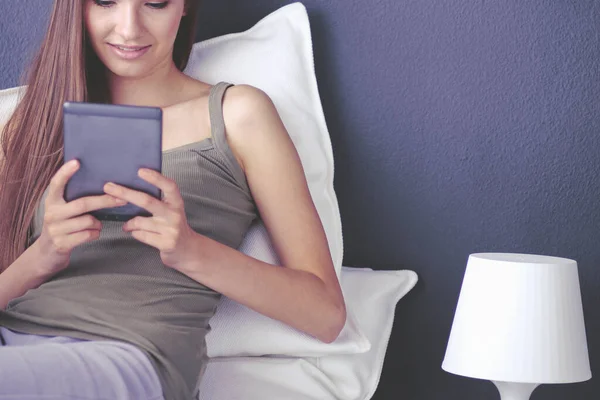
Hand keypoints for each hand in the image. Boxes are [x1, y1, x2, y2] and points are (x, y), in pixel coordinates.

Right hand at [38, 159, 126, 273]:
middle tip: (122, 199)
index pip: (56, 184)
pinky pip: (88, 235)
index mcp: (52, 201)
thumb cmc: (63, 227)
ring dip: (98, 223)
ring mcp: (55, 229)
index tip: (77, 162)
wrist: (47, 254)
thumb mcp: (63, 211)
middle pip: (82, 204)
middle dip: (105, 201)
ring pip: (88, 221)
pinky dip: (95, 233)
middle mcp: (51, 213)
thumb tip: (104, 186)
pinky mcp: (61, 243)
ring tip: (96, 224)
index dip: (65, 173)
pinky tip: (92, 233)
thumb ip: (75, 199)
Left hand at [103, 168, 198, 269]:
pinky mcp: (165, 243)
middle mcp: (175, 214)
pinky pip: (140, 234)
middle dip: (125, 193)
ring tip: (127, 225)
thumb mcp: (171, 209)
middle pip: (147, 201)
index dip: (155, 178)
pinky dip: (134, 233)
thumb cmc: (173, 225)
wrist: (187, 249)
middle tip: (108, 187)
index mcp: (177, 203)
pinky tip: (137, 233)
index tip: (140, 171)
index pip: (169, 186)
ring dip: (129, 223)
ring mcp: (170, 229)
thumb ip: (159, 200)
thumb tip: (131, 189)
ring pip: (139, 221)